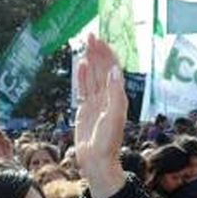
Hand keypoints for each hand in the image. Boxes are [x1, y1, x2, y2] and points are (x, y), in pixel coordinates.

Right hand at [74, 34, 128, 197]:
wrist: (97, 161)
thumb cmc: (108, 142)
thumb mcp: (114, 116)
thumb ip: (115, 92)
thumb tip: (114, 70)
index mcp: (117, 96)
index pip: (111, 68)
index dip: (105, 53)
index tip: (98, 40)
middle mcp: (107, 96)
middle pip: (101, 69)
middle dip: (97, 52)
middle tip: (89, 36)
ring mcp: (96, 102)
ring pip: (92, 76)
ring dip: (89, 60)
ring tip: (85, 45)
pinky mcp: (85, 109)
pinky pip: (83, 88)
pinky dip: (81, 76)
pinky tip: (79, 65)